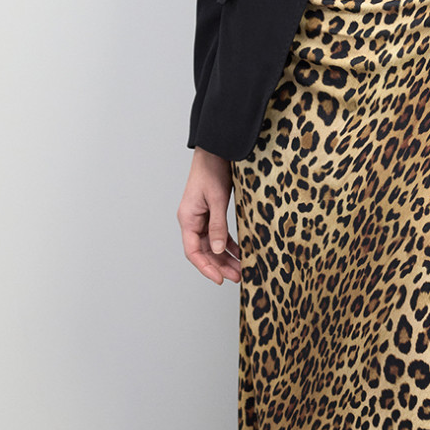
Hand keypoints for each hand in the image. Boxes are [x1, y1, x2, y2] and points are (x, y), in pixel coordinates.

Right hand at [179, 147, 242, 284]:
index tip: (219, 279)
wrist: (216, 149)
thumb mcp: (217, 199)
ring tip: (242, 270)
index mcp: (188, 218)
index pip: (193, 251)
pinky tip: (241, 252)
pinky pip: (220, 234)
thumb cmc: (211, 169)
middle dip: (220, 266)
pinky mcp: (212, 212)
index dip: (205, 267)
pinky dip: (230, 244)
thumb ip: (218, 225)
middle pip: (204, 251)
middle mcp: (193, 220)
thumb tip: (219, 250)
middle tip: (237, 277)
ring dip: (226, 257)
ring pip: (213, 244)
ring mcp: (202, 217)